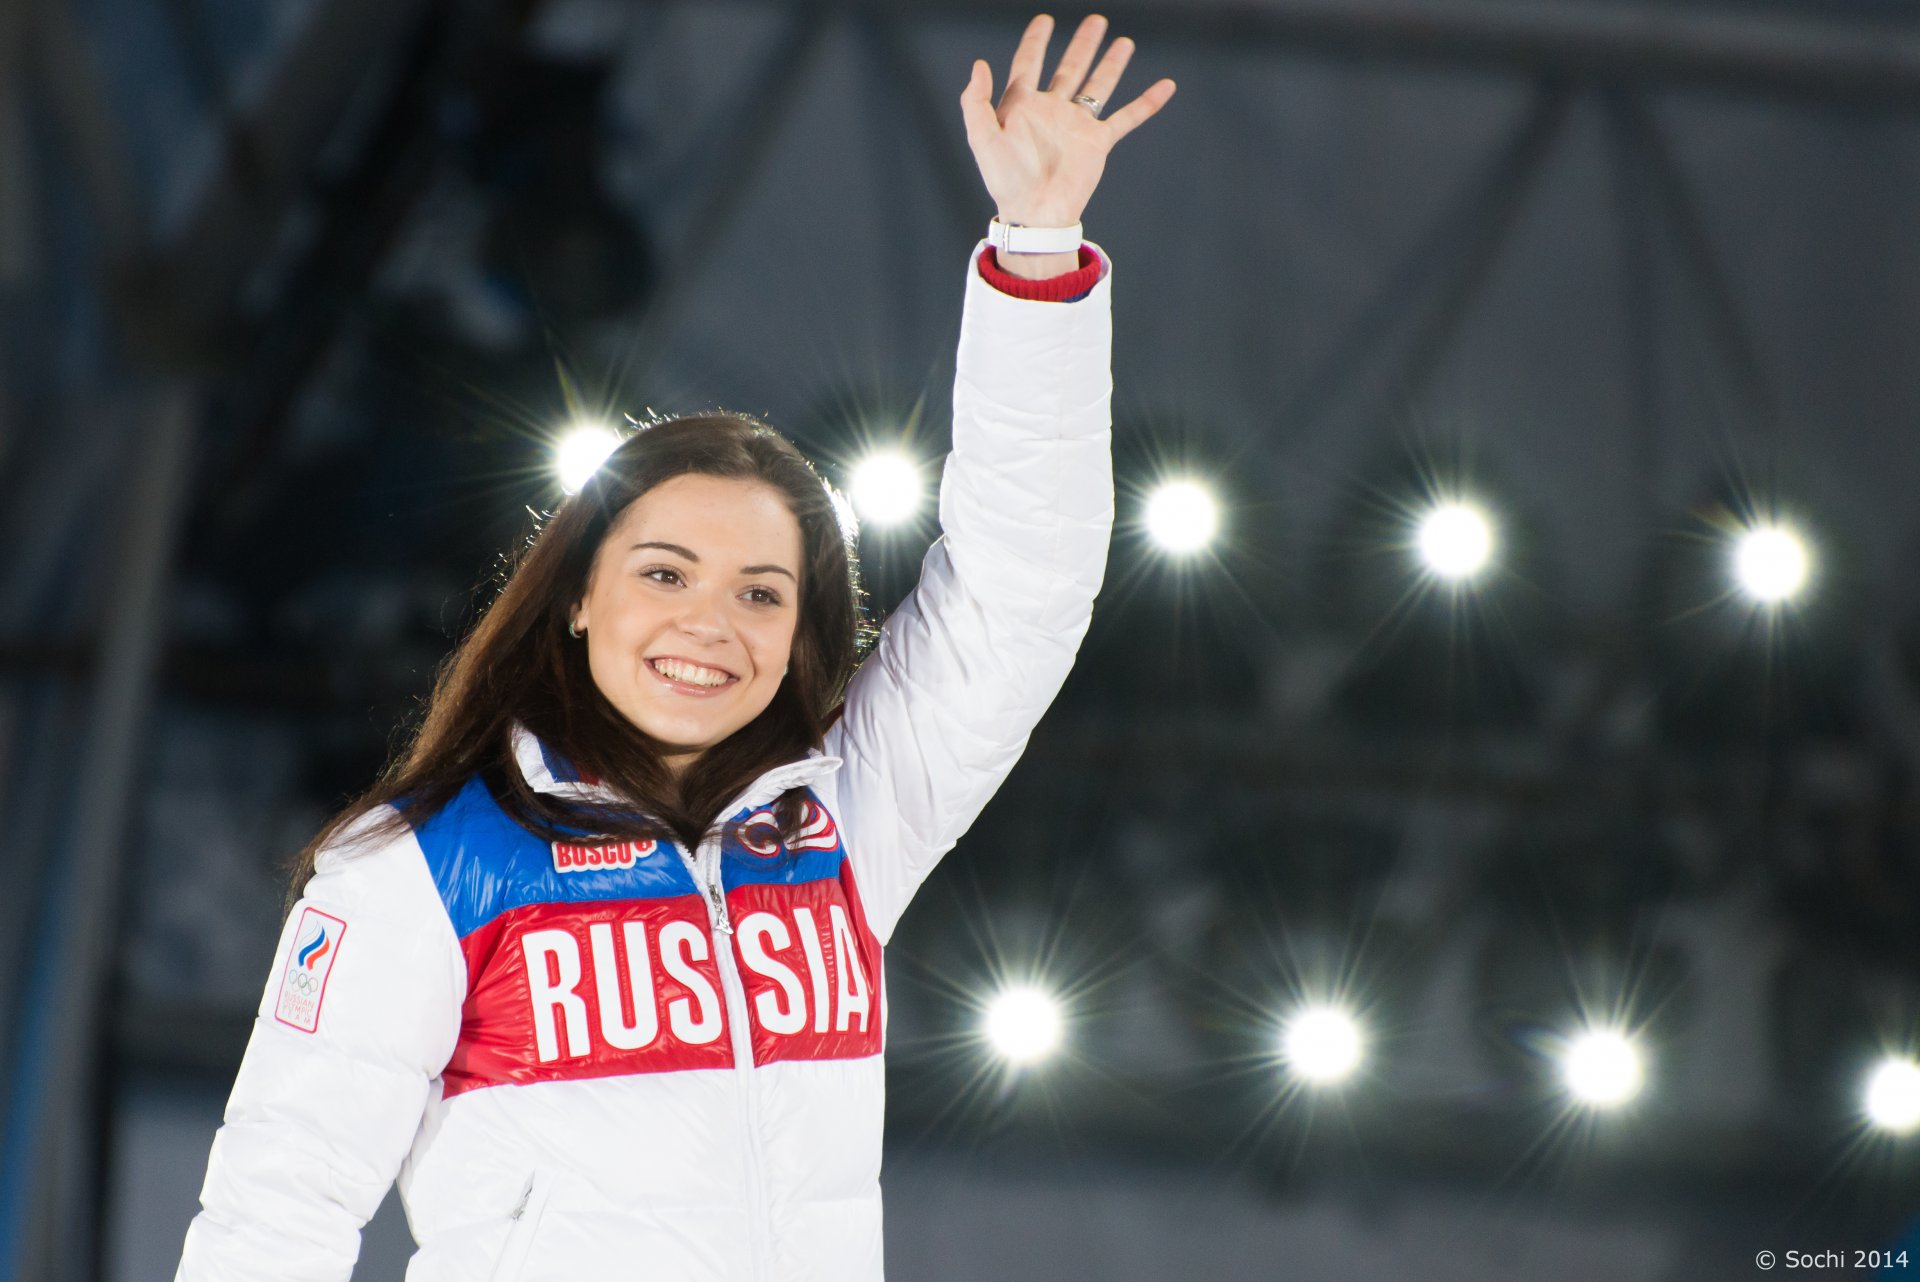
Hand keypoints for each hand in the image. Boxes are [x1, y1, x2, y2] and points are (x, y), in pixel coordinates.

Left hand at [959, 13, 1175, 228]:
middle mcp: (1052, 110)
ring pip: (1098, 86)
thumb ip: (976, 101)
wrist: (1034, 214)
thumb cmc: (1005, 182)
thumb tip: (980, 65)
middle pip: (1070, 68)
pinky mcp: (1097, 142)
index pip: (1029, 63)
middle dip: (1083, 44)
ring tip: (1124, 42)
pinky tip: (1165, 86)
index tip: (1045, 21)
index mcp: (1023, 106)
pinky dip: (1147, 103)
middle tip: (1096, 20)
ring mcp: (1077, 125)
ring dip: (1111, 64)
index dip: (1036, 41)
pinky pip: (1127, 117)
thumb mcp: (981, 139)